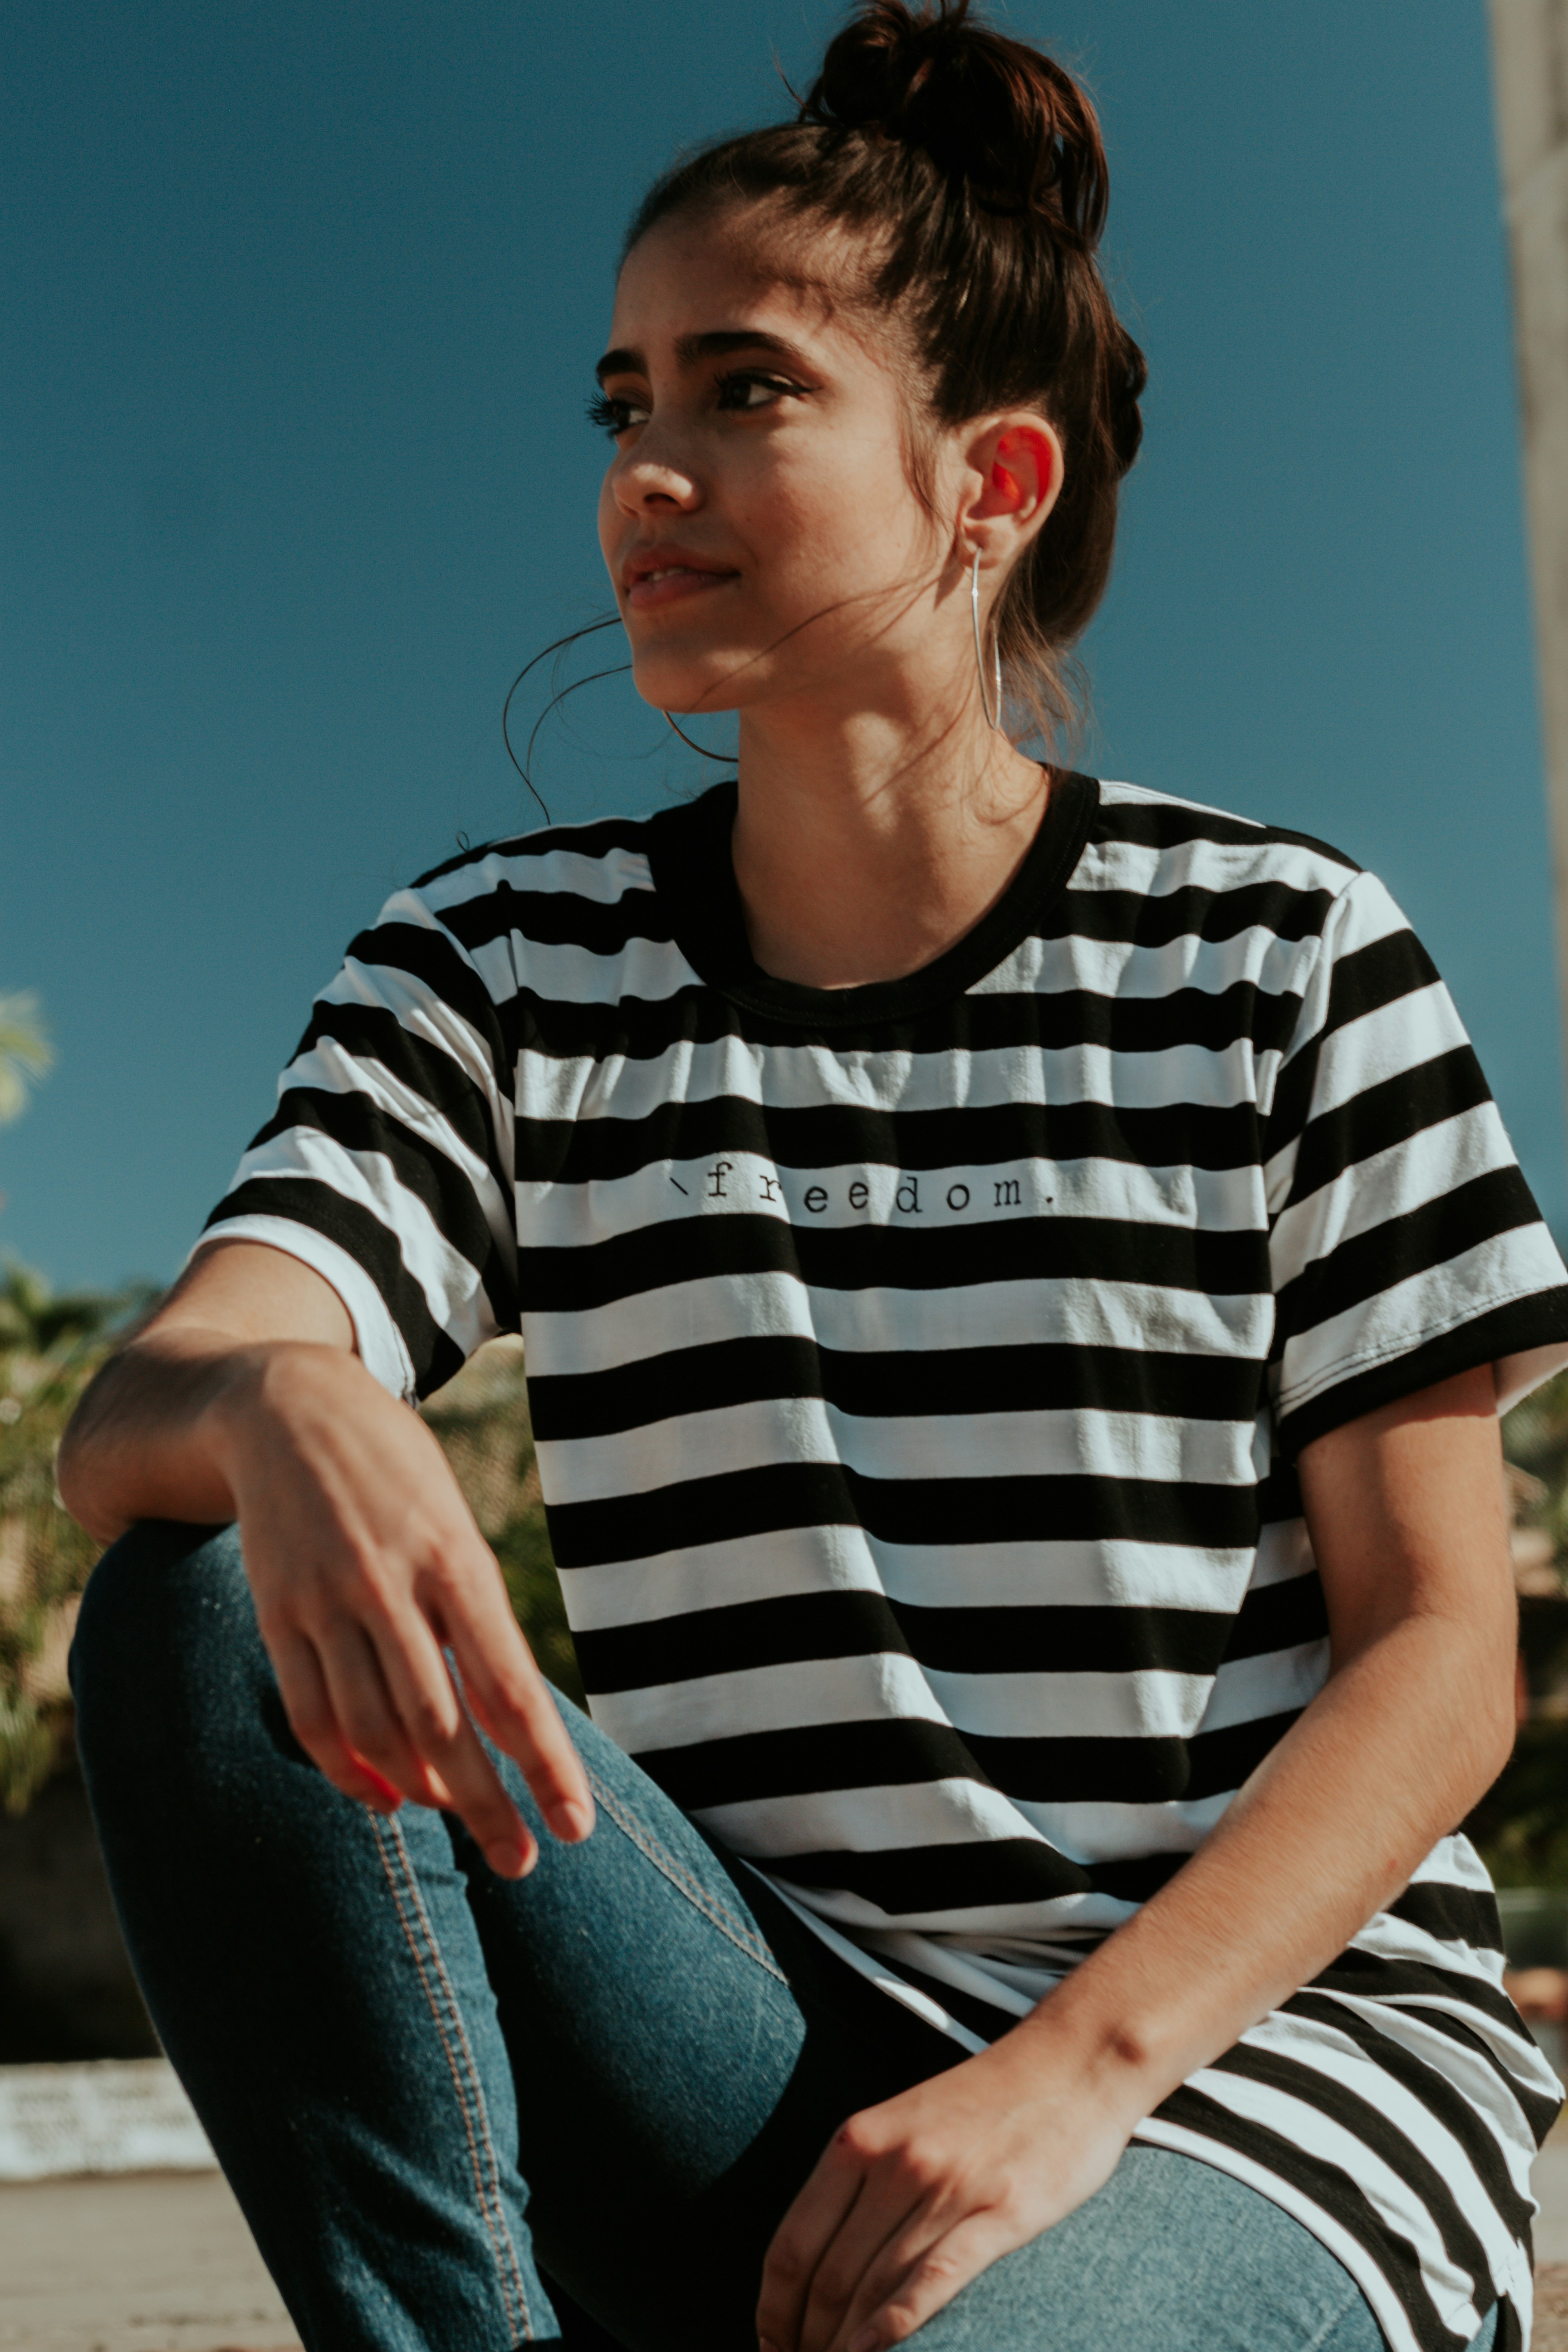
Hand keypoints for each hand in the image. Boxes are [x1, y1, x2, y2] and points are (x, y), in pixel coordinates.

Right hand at [212, 1340, 593, 1875]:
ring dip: (420, 1792)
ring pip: (377, 1733)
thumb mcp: (454, 1526)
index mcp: (457, 1560)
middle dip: (489, 1807)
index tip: (576, 1825)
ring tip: (454, 1816)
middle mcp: (393, 1586)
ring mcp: (328, 1602)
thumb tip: (502, 1722)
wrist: (287, 1408)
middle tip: (522, 1862)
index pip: (510, 1689)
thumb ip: (474, 1618)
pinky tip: (382, 1796)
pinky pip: (312, 1715)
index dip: (545, 1766)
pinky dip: (348, 1769)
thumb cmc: (397, 1474)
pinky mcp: (278, 1614)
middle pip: (445, 1729)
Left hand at [755, 2030, 1142, 2351]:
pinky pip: (936, 2276)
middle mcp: (895, 2161)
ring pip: (874, 2288)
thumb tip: (819, 2254)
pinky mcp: (1001, 2211)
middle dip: (806, 2340)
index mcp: (860, 2139)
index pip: (792, 2244)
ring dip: (844, 2345)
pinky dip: (897, 2325)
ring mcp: (947, 2187)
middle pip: (829, 2277)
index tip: (770, 2345)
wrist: (1074, 2059)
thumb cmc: (988, 2099)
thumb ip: (862, 2177)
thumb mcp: (904, 2121)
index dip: (773, 2309)